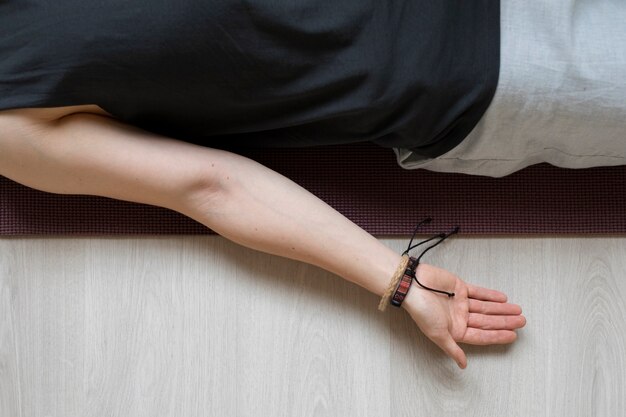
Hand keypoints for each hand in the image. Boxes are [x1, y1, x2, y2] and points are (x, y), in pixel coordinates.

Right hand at [401, 263, 525, 368]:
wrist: (412, 286)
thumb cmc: (422, 311)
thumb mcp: (438, 335)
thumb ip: (453, 349)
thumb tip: (463, 365)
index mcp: (454, 330)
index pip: (481, 336)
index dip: (497, 336)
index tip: (513, 336)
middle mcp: (459, 317)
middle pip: (487, 321)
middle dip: (505, 322)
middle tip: (522, 321)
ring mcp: (460, 302)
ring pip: (485, 307)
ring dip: (501, 309)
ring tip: (517, 310)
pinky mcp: (459, 288)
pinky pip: (478, 292)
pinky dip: (490, 295)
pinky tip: (503, 298)